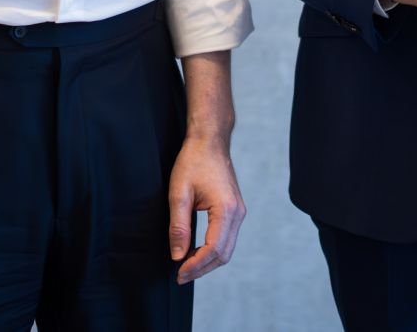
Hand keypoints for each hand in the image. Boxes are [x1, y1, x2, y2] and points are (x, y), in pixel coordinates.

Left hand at [168, 133, 245, 282]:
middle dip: (202, 269)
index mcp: (226, 209)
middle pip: (223, 254)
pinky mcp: (235, 210)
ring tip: (185, 267)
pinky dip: (212, 250)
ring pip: (227, 248)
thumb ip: (178, 227)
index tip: (178, 273)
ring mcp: (239, 212)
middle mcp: (238, 213)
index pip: (213, 249)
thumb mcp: (178, 193)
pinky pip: (226, 238)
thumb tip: (177, 256)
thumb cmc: (193, 161)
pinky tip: (195, 252)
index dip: (195, 266)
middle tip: (180, 276)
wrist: (209, 140)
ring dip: (207, 261)